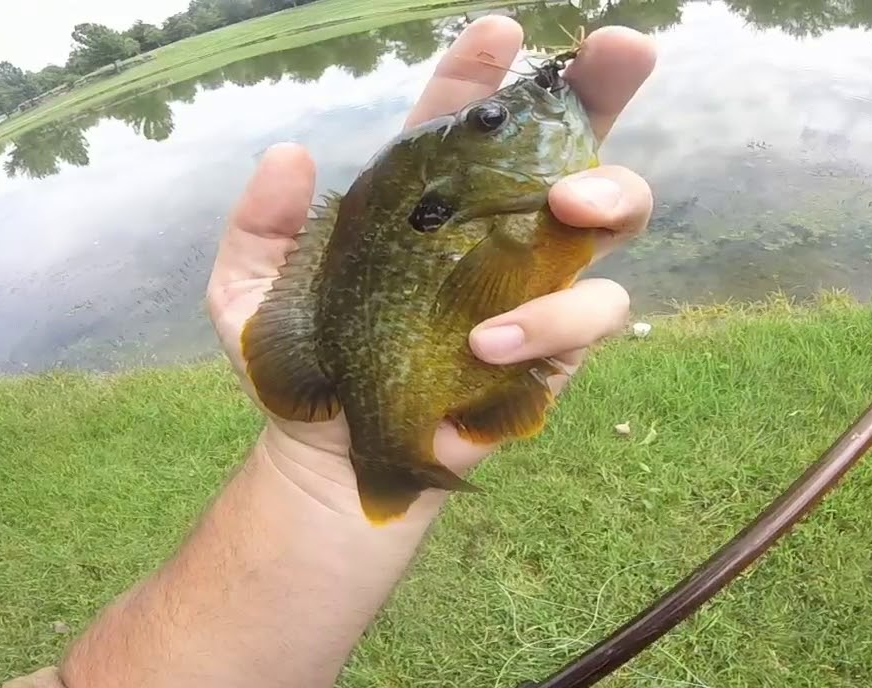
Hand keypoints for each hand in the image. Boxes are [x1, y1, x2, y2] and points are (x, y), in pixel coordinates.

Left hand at [206, 16, 656, 515]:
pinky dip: (553, 318)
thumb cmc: (297, 371)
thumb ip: (258, 226)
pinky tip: (487, 343)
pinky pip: (593, 311)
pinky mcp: (554, 348)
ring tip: (567, 206)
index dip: (487, 70)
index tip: (500, 29)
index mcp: (426, 201)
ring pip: (614, 218)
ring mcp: (531, 284)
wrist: (330, 461)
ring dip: (609, 196)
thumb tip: (290, 154)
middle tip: (624, 54)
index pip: (466, 119)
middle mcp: (492, 229)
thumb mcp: (246, 295)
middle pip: (570, 144)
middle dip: (604, 92)